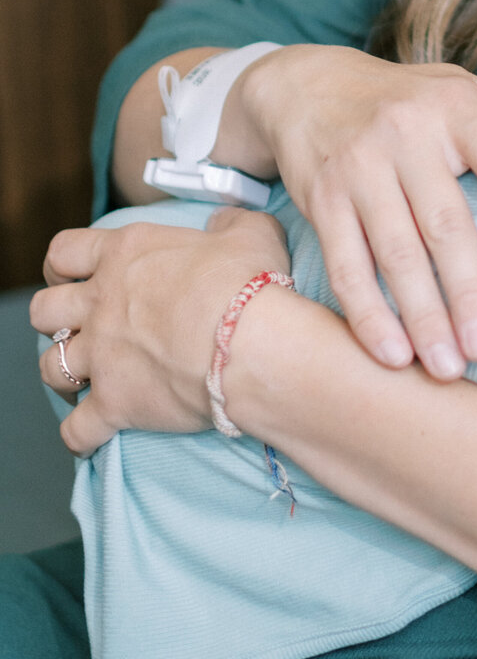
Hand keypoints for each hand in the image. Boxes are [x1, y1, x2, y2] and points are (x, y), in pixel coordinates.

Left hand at [31, 207, 289, 456]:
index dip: (61, 265)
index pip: (64, 252)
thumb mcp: (250, 231)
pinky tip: (94, 434)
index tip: (72, 275)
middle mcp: (102, 303)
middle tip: (81, 326)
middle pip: (43, 310)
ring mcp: (102, 356)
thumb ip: (229, 222)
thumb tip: (222, 224)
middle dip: (55, 319)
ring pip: (50, 367)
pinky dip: (82, 435)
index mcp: (126, 255)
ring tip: (86, 378)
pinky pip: (77, 430)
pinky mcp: (114, 403)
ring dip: (64, 374)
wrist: (251, 342)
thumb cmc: (249, 283)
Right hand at [236, 47, 476, 377]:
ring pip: (396, 254)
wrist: (310, 86)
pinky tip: (392, 354)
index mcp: (454, 109)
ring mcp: (360, 168)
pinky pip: (347, 265)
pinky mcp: (323, 200)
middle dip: (469, 290)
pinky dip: (368, 315)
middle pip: (444, 222)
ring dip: (422, 317)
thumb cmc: (408, 101)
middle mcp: (406, 135)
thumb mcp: (459, 90)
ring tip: (447, 367)